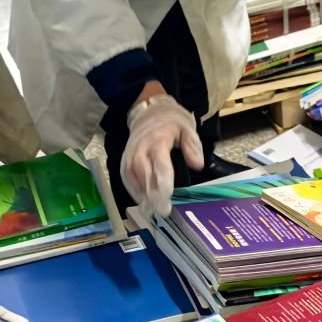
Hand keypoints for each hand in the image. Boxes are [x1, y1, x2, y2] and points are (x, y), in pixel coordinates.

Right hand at [120, 89, 203, 219]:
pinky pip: (126, 176)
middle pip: (143, 173)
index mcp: (158, 140)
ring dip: (141, 194)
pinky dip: (133, 190)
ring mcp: (130, 154)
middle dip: (151, 194)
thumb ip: (192, 147)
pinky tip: (142, 201)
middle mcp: (140, 148)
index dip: (163, 182)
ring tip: (152, 210)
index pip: (159, 163)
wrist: (149, 111)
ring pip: (132, 176)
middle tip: (162, 210)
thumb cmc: (171, 122)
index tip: (168, 197)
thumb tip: (197, 165)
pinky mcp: (124, 159)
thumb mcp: (187, 129)